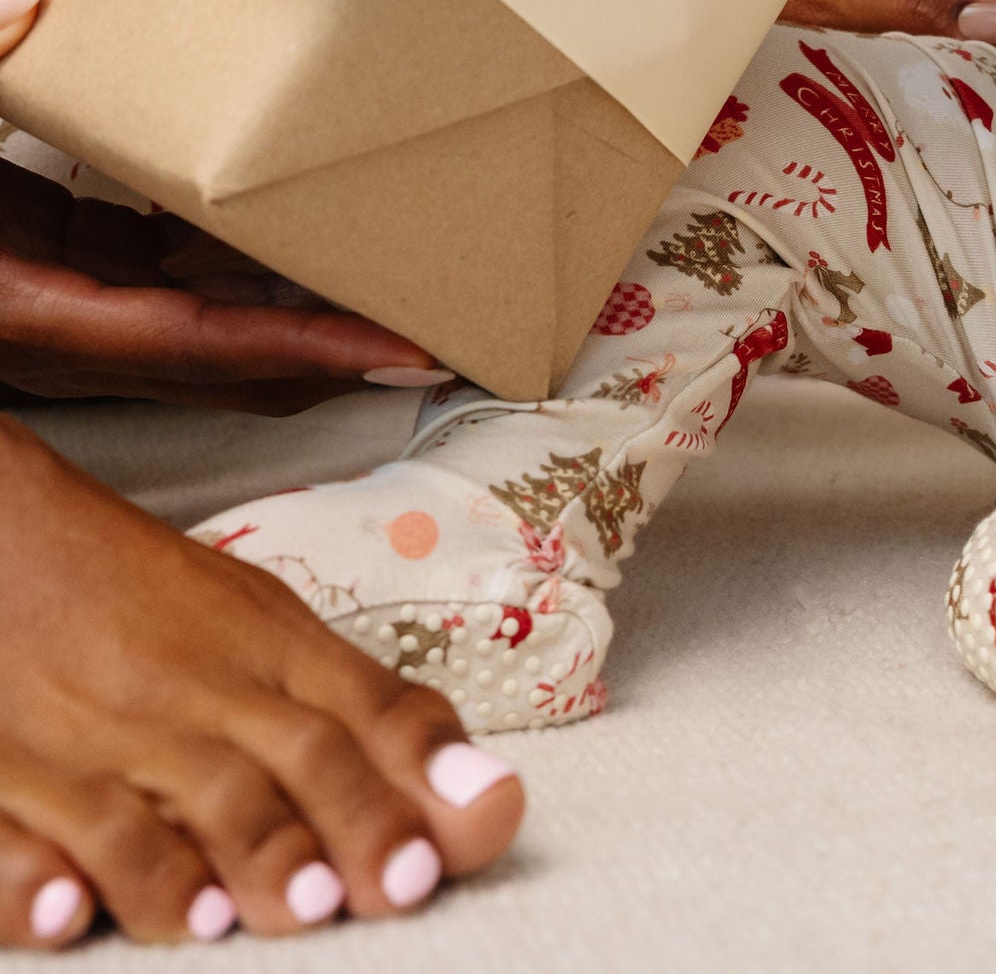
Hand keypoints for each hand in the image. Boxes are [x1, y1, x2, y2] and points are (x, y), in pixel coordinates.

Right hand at [0, 0, 441, 409]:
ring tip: (400, 275)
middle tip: (448, 330)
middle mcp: (57, 334)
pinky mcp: (63, 273)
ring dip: (302, 309)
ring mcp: (64, 310)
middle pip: (228, 360)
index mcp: (30, 306)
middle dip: (338, 351)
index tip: (403, 351)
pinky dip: (245, 266)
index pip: (200, 341)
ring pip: (209, 326)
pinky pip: (174, 281)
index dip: (309, 348)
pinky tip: (306, 225)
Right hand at [0, 420, 522, 942]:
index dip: (415, 774)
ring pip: (152, 815)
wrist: (10, 536)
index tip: (471, 824)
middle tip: (392, 886)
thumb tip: (486, 794)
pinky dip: (34, 884)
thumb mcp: (268, 629)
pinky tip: (68, 912)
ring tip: (244, 922)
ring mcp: (88, 743)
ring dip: (200, 870)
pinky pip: (8, 842)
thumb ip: (370, 713)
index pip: (357, 713)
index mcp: (263, 650)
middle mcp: (188, 697)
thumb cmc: (153, 599)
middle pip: (273, 767)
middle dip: (337, 826)